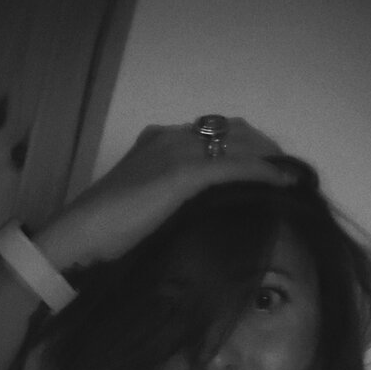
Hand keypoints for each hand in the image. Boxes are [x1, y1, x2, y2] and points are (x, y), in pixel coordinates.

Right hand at [35, 118, 297, 269]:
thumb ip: (173, 203)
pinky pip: (232, 166)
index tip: (269, 167)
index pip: (214, 132)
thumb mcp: (146, 211)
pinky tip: (283, 183)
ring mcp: (173, 152)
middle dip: (264, 148)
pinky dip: (262, 172)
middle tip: (288, 173)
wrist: (77, 238)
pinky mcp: (180, 173)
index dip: (247, 147)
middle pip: (231, 131)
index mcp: (158, 142)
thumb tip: (205, 218)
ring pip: (237, 144)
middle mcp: (168, 138)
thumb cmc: (104, 236)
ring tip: (292, 178)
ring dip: (269, 159)